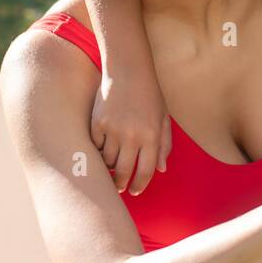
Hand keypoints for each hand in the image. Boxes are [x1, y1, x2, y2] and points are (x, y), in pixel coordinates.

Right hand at [91, 73, 171, 195]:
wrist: (128, 71)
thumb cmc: (150, 95)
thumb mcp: (163, 118)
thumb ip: (164, 145)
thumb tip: (161, 170)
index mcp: (152, 136)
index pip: (146, 170)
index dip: (140, 185)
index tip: (135, 191)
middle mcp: (132, 135)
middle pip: (123, 171)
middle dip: (121, 184)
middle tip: (119, 187)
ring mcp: (113, 129)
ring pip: (108, 161)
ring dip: (110, 166)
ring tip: (113, 165)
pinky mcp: (97, 123)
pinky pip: (96, 147)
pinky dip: (100, 150)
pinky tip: (104, 146)